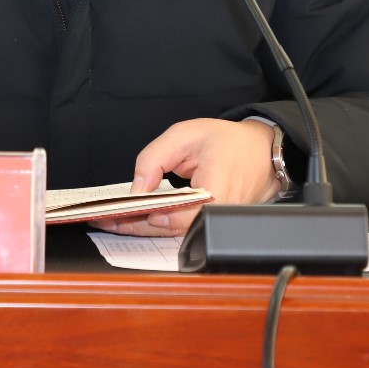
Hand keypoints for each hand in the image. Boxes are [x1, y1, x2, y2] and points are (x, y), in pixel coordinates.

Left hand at [92, 119, 278, 237]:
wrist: (263, 153)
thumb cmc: (228, 142)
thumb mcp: (186, 134)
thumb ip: (155, 158)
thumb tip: (136, 188)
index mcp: (216, 188)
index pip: (179, 214)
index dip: (149, 214)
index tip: (121, 211)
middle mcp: (218, 212)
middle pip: (171, 229)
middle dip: (135, 225)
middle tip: (104, 219)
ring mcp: (216, 222)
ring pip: (174, 233)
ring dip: (143, 227)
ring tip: (113, 220)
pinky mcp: (212, 224)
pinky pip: (182, 229)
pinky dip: (157, 224)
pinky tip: (136, 219)